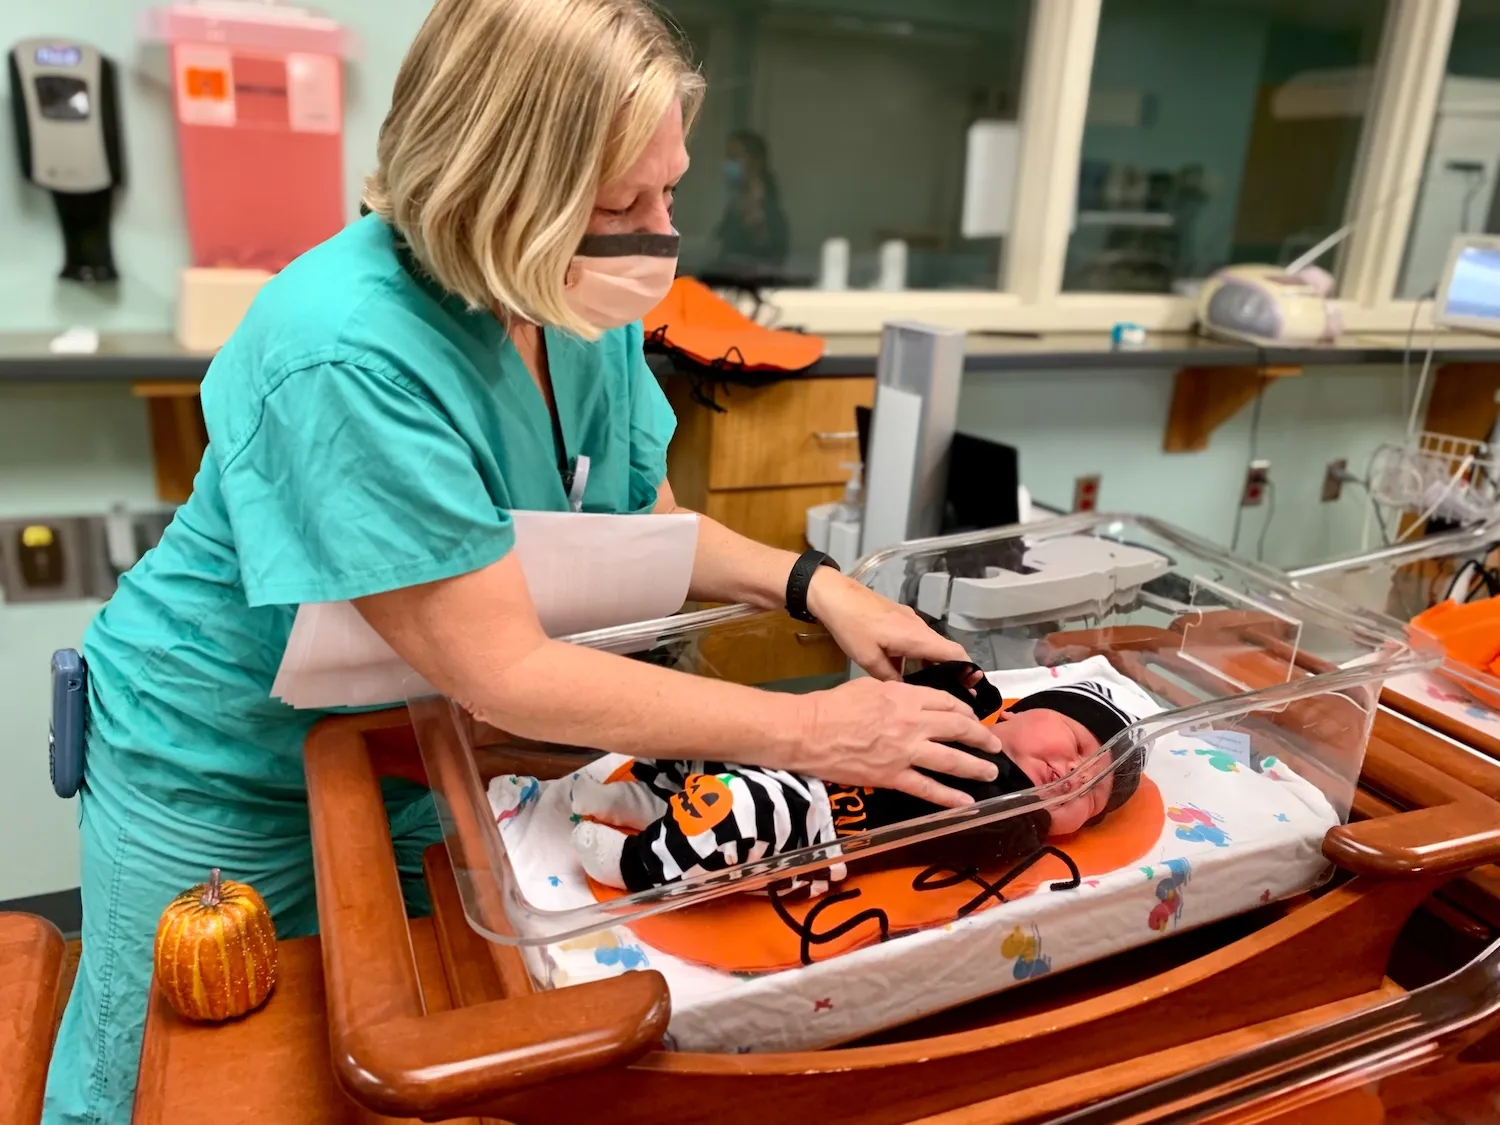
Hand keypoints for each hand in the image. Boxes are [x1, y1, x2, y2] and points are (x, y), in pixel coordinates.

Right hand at [794, 678, 1006, 807]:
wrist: (809, 731)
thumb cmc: (834, 705)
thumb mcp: (871, 686)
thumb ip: (899, 694)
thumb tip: (913, 701)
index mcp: (907, 698)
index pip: (948, 703)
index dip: (966, 711)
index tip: (973, 719)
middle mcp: (913, 724)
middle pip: (958, 728)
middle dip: (981, 737)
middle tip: (993, 745)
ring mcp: (906, 752)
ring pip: (952, 760)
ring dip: (976, 767)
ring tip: (990, 772)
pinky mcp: (894, 777)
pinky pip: (928, 789)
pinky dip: (950, 797)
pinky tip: (966, 803)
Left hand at [806, 569, 969, 679]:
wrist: (835, 596)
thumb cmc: (852, 627)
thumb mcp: (868, 660)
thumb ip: (890, 678)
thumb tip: (906, 693)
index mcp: (918, 637)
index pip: (956, 654)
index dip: (968, 671)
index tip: (972, 689)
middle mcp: (920, 627)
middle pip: (947, 651)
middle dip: (953, 672)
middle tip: (954, 694)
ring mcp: (910, 621)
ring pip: (931, 646)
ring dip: (934, 665)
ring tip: (931, 688)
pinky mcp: (899, 618)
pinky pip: (918, 640)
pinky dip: (920, 656)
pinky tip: (907, 671)